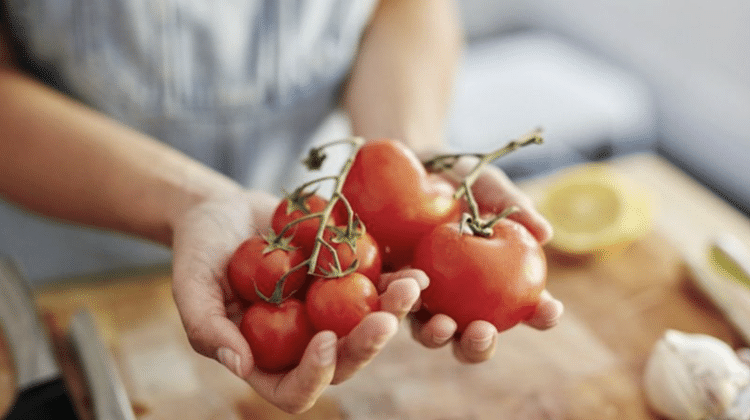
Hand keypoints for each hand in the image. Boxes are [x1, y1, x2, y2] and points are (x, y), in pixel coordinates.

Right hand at [169, 189, 423, 412]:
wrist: (224, 211)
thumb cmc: (199, 251)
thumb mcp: (191, 286)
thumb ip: (207, 327)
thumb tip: (241, 366)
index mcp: (267, 360)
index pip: (295, 391)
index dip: (314, 375)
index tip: (324, 340)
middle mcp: (304, 345)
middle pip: (344, 363)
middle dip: (367, 345)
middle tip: (384, 320)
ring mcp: (329, 316)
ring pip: (369, 328)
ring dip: (394, 313)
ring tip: (411, 288)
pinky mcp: (347, 284)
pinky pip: (378, 289)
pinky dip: (397, 282)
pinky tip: (415, 269)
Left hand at [410, 160, 563, 363]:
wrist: (409, 165)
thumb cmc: (458, 178)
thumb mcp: (486, 185)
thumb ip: (513, 206)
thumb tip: (546, 233)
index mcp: (496, 282)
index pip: (525, 308)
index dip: (541, 315)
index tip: (550, 309)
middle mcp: (460, 300)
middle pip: (473, 338)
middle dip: (479, 345)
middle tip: (482, 331)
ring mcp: (423, 298)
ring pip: (430, 333)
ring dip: (438, 336)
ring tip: (442, 324)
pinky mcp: (388, 287)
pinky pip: (392, 303)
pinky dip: (401, 302)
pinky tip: (410, 289)